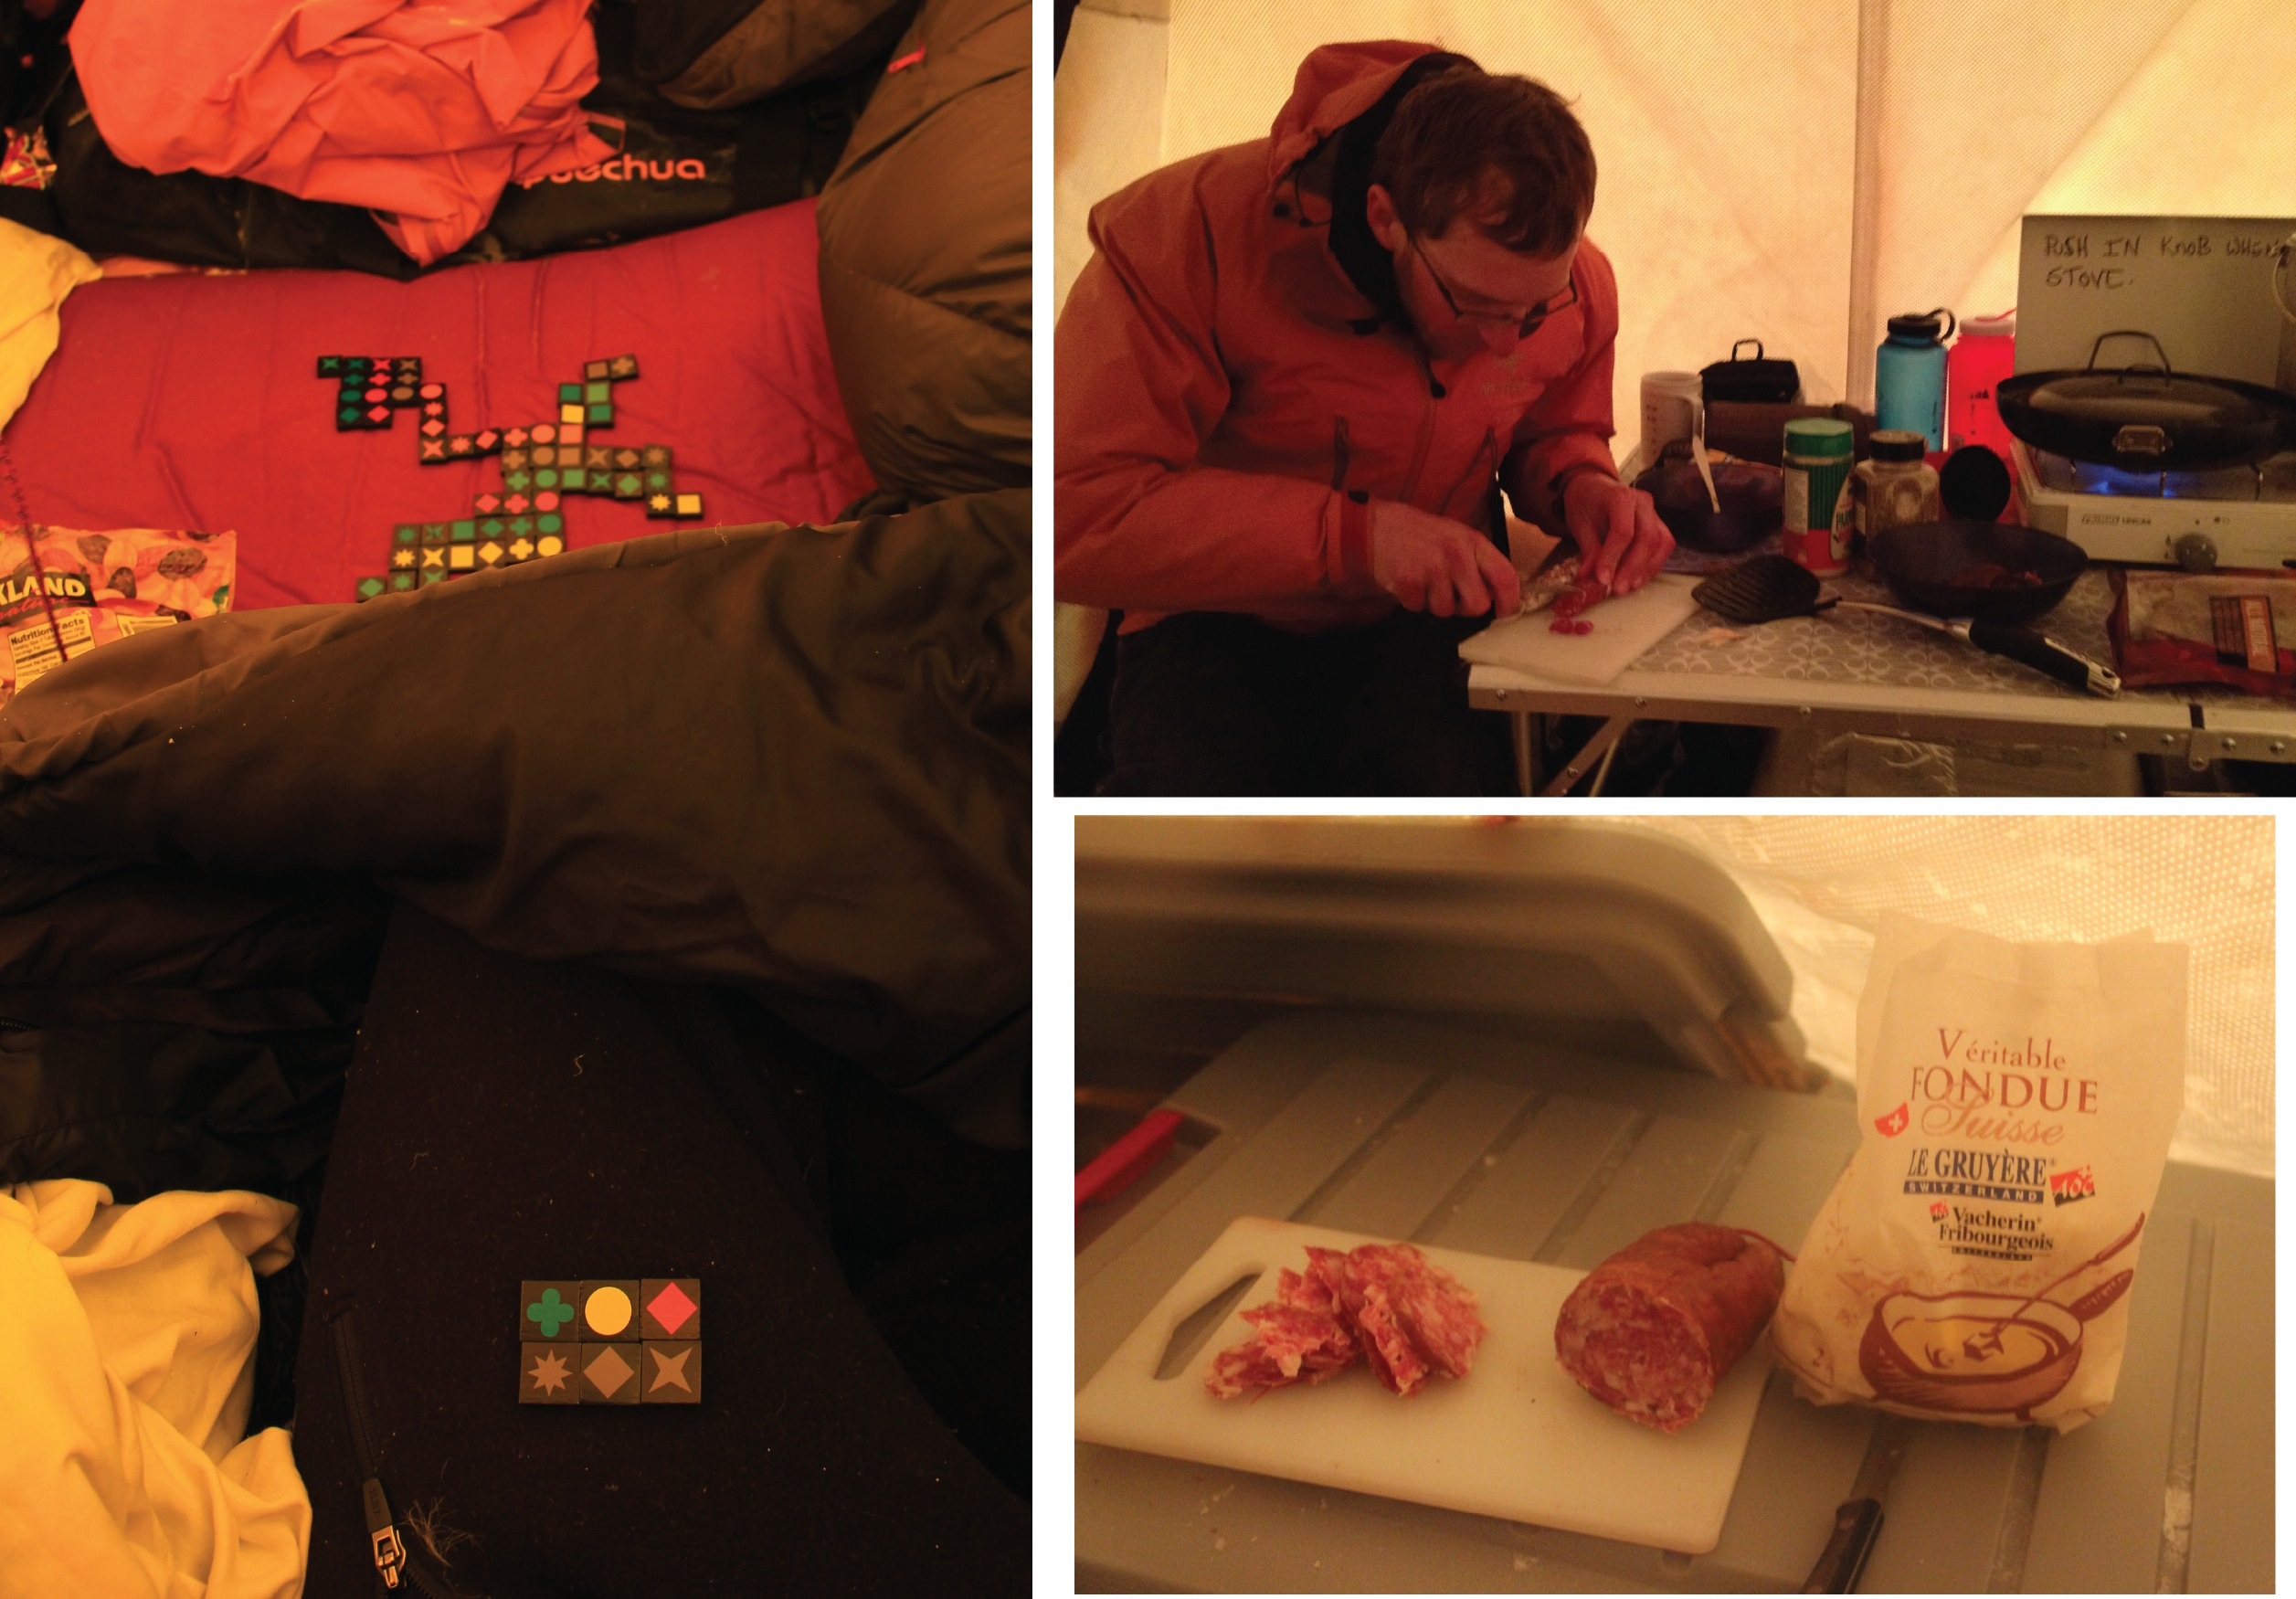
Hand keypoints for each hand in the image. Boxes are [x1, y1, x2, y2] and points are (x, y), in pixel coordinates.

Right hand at [1367, 501, 1521, 617]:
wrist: (1376, 527)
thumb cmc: (1420, 535)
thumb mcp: (1456, 537)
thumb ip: (1478, 562)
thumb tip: (1497, 596)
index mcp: (1474, 542)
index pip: (1505, 577)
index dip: (1509, 601)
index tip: (1504, 613)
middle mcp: (1457, 554)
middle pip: (1478, 605)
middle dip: (1465, 608)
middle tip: (1450, 595)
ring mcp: (1433, 568)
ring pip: (1446, 610)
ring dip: (1433, 603)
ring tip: (1423, 581)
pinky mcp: (1410, 581)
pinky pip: (1419, 608)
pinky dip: (1412, 601)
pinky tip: (1407, 581)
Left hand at [1561, 473, 1673, 592]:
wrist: (1595, 488)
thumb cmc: (1586, 505)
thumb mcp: (1580, 526)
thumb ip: (1589, 551)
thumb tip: (1591, 579)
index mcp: (1619, 497)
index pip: (1623, 531)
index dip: (1614, 557)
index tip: (1603, 579)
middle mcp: (1643, 503)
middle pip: (1648, 538)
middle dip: (1634, 567)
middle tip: (1619, 589)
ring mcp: (1655, 513)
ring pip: (1661, 543)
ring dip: (1646, 569)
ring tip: (1628, 587)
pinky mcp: (1660, 524)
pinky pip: (1663, 546)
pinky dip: (1652, 566)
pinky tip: (1637, 579)